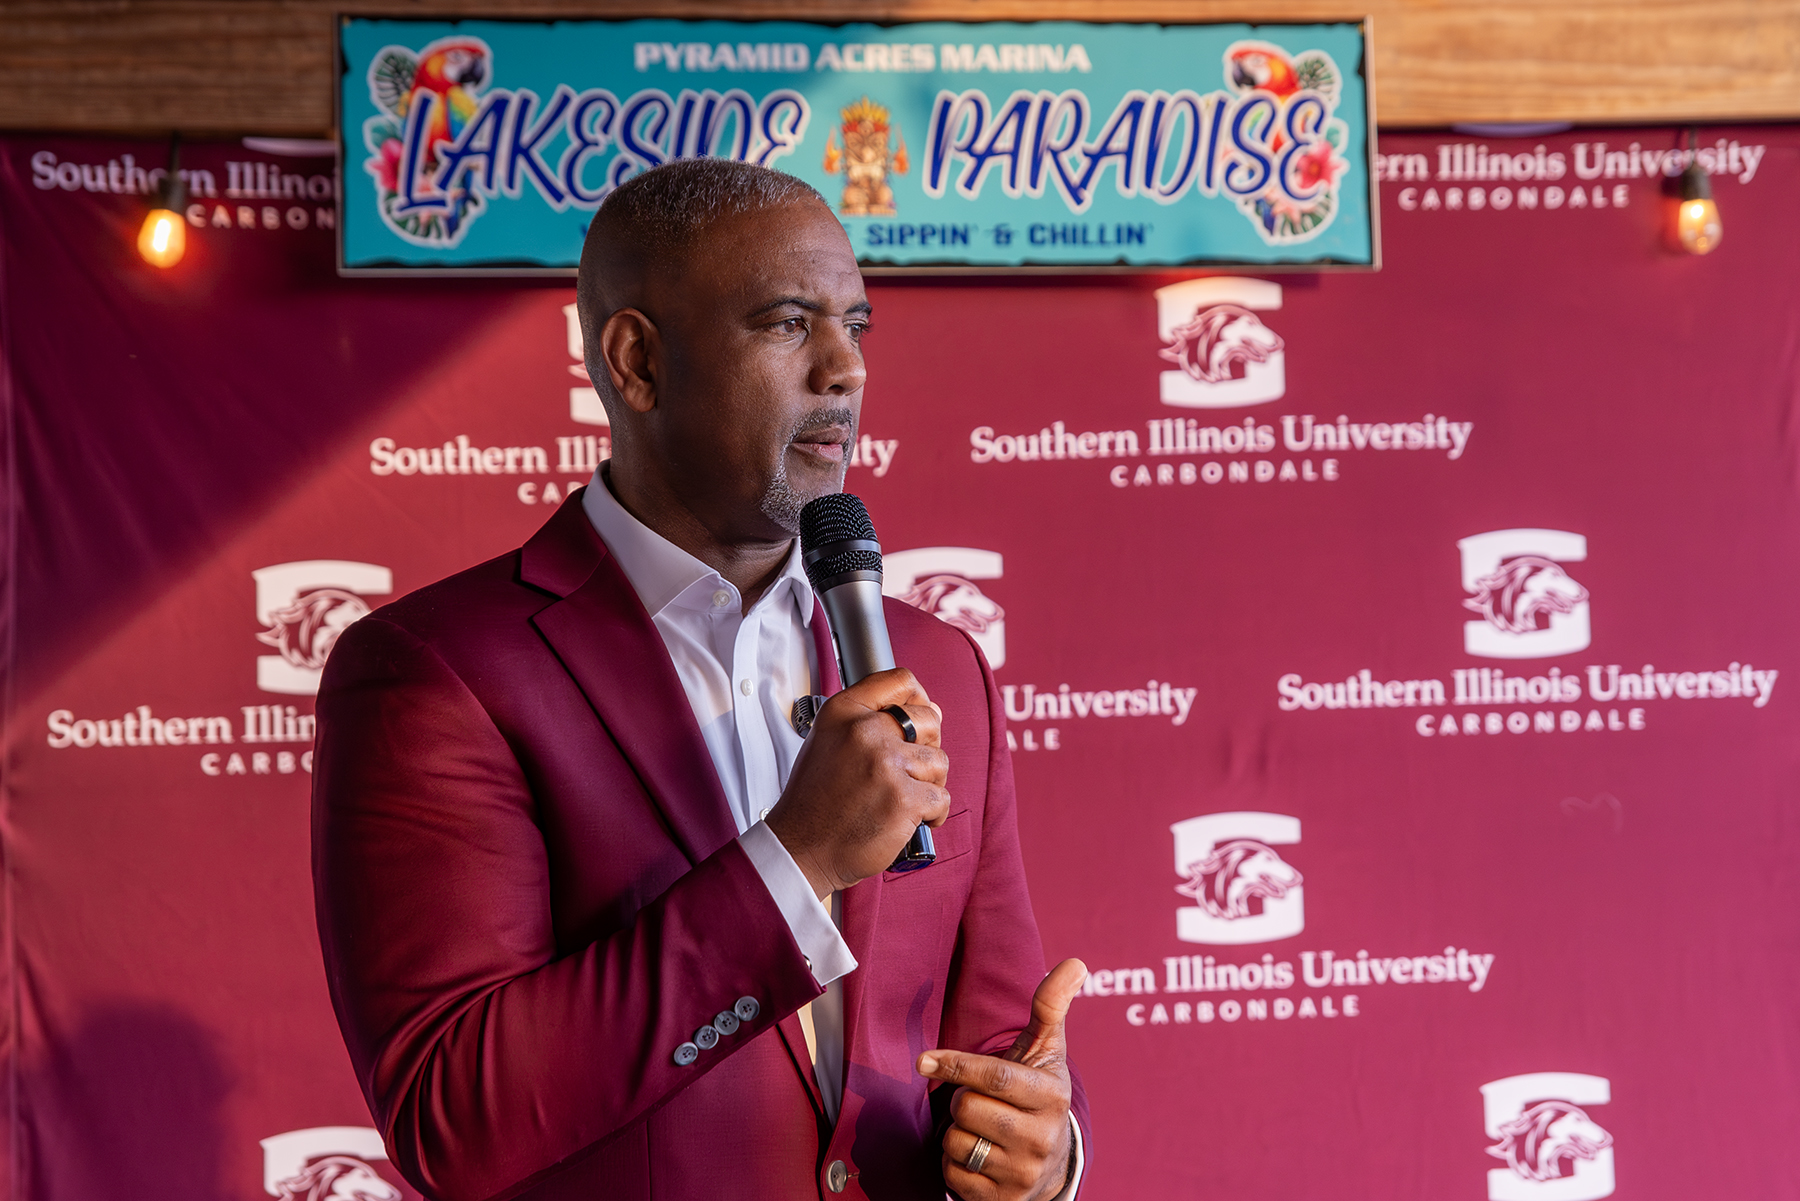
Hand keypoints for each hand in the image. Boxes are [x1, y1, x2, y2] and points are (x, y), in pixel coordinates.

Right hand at [766, 667, 948, 898]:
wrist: (801, 848)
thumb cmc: (816, 800)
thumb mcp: (829, 740)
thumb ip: (870, 720)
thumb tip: (932, 709)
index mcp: (844, 712)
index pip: (900, 680)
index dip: (919, 698)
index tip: (919, 719)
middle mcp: (864, 731)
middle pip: (929, 719)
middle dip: (927, 747)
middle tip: (906, 771)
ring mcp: (886, 764)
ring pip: (939, 761)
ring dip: (929, 784)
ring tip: (902, 798)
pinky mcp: (904, 799)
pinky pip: (941, 798)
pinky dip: (932, 814)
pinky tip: (909, 819)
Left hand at [919, 959, 1086, 1200]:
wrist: (1052, 1164)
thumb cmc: (1038, 1094)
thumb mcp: (1046, 1052)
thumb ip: (1050, 1007)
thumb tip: (1075, 963)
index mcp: (1051, 1097)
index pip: (996, 1078)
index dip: (956, 1065)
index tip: (924, 1059)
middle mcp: (1042, 1139)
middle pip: (967, 1108)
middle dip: (961, 1100)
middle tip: (979, 1100)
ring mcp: (1023, 1174)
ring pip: (956, 1142)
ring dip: (956, 1132)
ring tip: (981, 1128)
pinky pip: (952, 1175)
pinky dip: (954, 1163)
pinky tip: (977, 1156)